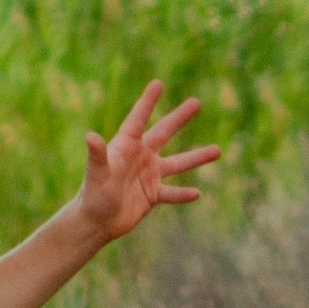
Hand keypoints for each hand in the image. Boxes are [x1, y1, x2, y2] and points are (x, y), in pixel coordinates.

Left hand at [76, 81, 220, 241]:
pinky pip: (172, 193)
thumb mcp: (97, 174)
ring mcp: (148, 176)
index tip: (158, 84)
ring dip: (196, 157)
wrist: (95, 223)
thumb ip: (97, 156)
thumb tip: (90, 136)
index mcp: (125, 146)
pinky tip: (197, 193)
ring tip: (218, 150)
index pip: (138, 119)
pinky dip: (184, 194)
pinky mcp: (152, 195)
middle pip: (163, 133)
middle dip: (179, 118)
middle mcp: (139, 157)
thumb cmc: (92, 196)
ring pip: (177, 163)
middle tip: (196, 102)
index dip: (148, 102)